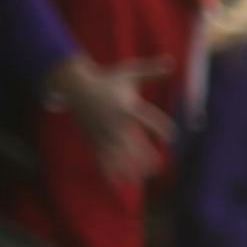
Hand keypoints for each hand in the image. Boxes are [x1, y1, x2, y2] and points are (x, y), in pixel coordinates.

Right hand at [50, 56, 174, 185]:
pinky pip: (102, 157)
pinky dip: (109, 171)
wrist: (74, 85)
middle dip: (145, 156)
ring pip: (119, 154)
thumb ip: (151, 70)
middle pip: (133, 142)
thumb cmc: (107, 79)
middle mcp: (116, 122)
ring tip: (143, 180)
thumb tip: (172, 62)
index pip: (147, 119)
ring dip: (130, 167)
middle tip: (159, 168)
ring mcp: (103, 132)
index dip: (160, 127)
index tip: (171, 137)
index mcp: (127, 106)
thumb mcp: (129, 73)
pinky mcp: (94, 138)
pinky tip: (118, 184)